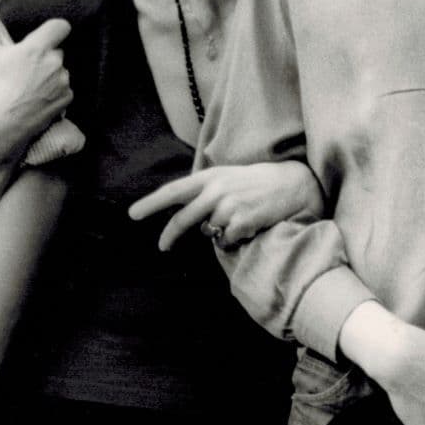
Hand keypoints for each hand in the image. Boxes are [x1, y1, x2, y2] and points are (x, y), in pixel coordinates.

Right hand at [0, 19, 72, 163]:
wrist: (0, 126)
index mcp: (37, 48)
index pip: (61, 26)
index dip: (53, 30)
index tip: (42, 39)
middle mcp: (55, 62)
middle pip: (57, 51)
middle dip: (45, 57)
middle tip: (24, 71)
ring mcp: (62, 82)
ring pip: (60, 72)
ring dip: (50, 76)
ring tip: (28, 89)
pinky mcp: (66, 100)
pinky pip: (64, 91)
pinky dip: (54, 94)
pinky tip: (36, 101)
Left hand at [129, 162, 323, 251]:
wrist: (292, 185)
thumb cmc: (255, 183)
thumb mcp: (226, 179)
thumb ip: (203, 193)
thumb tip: (184, 217)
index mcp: (209, 177)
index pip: (173, 191)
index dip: (151, 203)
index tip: (133, 214)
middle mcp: (216, 190)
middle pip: (184, 219)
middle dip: (170, 235)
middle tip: (162, 247)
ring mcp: (229, 206)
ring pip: (209, 232)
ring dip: (219, 233)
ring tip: (239, 219)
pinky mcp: (243, 221)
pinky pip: (227, 241)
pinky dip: (234, 239)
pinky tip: (248, 226)